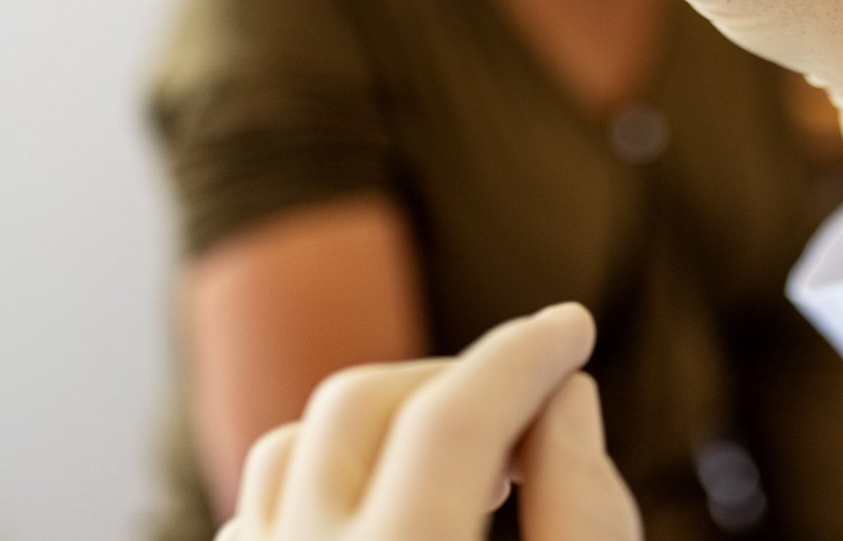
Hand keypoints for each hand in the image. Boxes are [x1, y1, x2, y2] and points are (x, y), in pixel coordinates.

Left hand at [219, 303, 638, 540]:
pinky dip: (324, 488)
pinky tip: (392, 518)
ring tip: (465, 471)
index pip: (454, 418)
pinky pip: (258, 514)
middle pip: (360, 408)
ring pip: (292, 449)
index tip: (574, 325)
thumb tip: (563, 393)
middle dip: (454, 380)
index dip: (524, 355)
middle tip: (530, 414)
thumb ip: (584, 509)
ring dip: (381, 428)